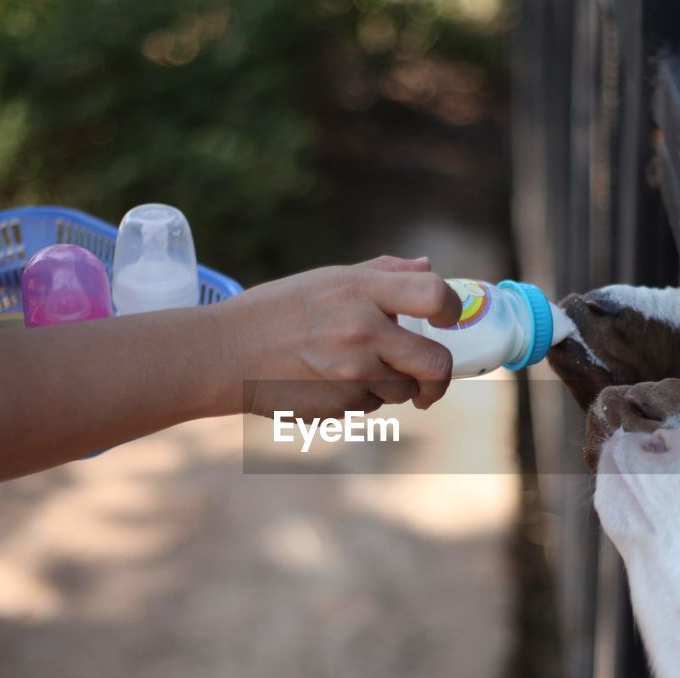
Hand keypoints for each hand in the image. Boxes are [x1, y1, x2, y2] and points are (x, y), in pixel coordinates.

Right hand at [232, 256, 462, 418]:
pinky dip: (362, 398)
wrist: (227, 354)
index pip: (434, 295)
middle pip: (435, 365)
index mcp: (361, 291)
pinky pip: (371, 407)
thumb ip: (384, 273)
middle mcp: (362, 333)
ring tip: (356, 369)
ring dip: (395, 385)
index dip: (452, 311)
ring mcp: (351, 375)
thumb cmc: (279, 310)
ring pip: (403, 391)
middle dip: (440, 377)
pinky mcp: (339, 407)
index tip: (447, 321)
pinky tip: (330, 382)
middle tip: (432, 378)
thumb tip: (429, 268)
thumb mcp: (328, 279)